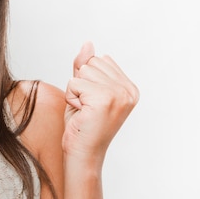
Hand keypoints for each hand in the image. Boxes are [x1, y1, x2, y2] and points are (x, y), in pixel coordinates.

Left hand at [63, 42, 138, 163]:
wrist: (83, 154)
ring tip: (84, 111)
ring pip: (81, 72)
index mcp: (129, 87)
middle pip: (90, 63)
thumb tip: (88, 44)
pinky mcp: (104, 99)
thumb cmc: (82, 125)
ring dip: (75, 92)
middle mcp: (128, 90)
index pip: (99, 60)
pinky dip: (70, 98)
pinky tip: (81, 114)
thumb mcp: (83, 90)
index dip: (87, 80)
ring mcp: (118, 94)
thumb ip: (85, 66)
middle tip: (86, 108)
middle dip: (80, 84)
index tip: (93, 103)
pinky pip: (74, 83)